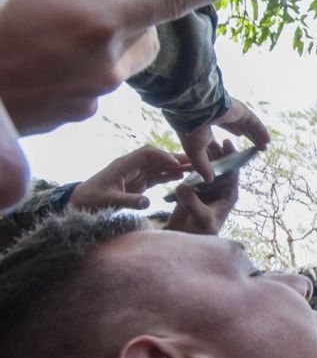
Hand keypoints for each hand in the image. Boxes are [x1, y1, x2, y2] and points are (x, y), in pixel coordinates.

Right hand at [0, 0, 241, 135]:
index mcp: (96, 20)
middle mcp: (104, 66)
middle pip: (145, 43)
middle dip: (130, 27)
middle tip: (85, 12)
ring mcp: (87, 100)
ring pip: (108, 68)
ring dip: (88, 52)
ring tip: (29, 42)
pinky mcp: (66, 124)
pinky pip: (81, 91)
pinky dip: (65, 76)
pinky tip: (22, 67)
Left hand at [69, 145, 189, 210]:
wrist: (80, 202)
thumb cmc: (91, 199)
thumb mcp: (109, 200)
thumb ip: (129, 201)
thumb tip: (148, 203)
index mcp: (123, 164)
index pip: (147, 154)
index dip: (163, 157)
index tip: (177, 165)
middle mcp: (131, 166)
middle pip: (157, 157)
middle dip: (175, 158)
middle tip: (195, 161)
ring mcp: (136, 174)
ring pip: (159, 166)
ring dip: (175, 166)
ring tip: (194, 168)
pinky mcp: (138, 182)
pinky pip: (156, 176)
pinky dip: (169, 175)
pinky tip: (182, 176)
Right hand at [165, 139, 238, 234]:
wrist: (185, 239)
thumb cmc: (200, 232)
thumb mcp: (200, 218)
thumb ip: (193, 203)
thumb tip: (183, 186)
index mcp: (228, 195)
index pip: (232, 172)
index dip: (231, 157)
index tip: (228, 143)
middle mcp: (219, 190)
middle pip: (220, 167)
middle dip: (217, 152)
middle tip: (211, 136)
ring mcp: (206, 188)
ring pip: (206, 168)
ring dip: (203, 155)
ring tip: (199, 140)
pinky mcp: (192, 189)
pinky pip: (193, 173)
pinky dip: (190, 164)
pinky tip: (185, 152)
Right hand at [178, 97, 269, 182]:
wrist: (195, 109)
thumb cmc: (192, 129)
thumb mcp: (195, 151)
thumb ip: (202, 165)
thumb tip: (208, 179)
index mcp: (203, 127)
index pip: (215, 140)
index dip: (223, 149)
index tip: (228, 157)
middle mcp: (217, 119)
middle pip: (235, 130)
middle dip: (243, 139)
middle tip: (252, 149)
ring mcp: (230, 114)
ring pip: (246, 126)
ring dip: (255, 137)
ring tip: (263, 147)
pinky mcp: (240, 111)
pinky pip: (254, 123)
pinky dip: (261, 131)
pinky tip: (267, 140)